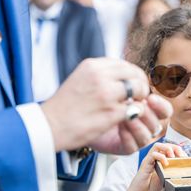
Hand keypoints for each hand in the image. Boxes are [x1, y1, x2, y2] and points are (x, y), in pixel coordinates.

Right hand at [41, 58, 170, 151]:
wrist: (49, 125)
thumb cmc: (64, 106)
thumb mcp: (79, 79)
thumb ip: (99, 75)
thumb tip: (120, 76)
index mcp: (92, 66)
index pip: (124, 64)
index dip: (133, 74)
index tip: (133, 84)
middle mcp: (100, 76)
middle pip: (134, 74)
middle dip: (141, 84)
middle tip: (140, 95)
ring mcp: (107, 94)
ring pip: (138, 89)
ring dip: (140, 98)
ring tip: (135, 105)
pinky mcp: (111, 112)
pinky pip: (135, 108)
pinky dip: (136, 112)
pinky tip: (130, 117)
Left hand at [89, 95, 170, 154]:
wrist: (87, 116)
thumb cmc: (105, 103)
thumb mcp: (120, 92)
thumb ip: (132, 90)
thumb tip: (139, 85)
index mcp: (150, 112)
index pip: (165, 111)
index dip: (161, 106)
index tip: (150, 98)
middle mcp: (146, 126)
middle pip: (157, 124)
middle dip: (147, 115)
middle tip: (135, 106)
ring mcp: (137, 139)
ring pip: (147, 136)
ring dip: (137, 125)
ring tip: (125, 116)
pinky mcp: (126, 149)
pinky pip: (133, 146)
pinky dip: (127, 136)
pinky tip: (120, 126)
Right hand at [116, 143, 183, 190]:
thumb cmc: (151, 188)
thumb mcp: (166, 180)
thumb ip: (171, 174)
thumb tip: (183, 172)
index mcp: (160, 161)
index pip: (170, 149)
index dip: (179, 151)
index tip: (186, 158)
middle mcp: (154, 158)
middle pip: (165, 144)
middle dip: (175, 147)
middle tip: (182, 156)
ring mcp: (149, 160)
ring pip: (158, 145)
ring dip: (168, 148)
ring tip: (173, 156)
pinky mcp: (145, 164)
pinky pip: (153, 154)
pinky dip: (161, 157)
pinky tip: (166, 163)